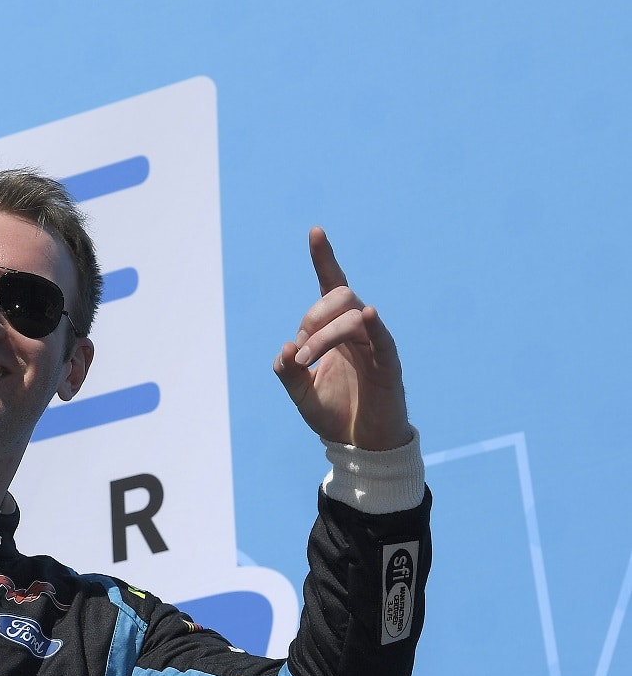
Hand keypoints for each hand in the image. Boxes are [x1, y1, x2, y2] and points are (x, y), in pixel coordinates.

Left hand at [273, 228, 410, 450]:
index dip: (324, 259)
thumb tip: (286, 347)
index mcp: (334, 331)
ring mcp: (374, 343)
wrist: (358, 444)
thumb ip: (287, 370)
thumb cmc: (333, 413)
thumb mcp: (299, 393)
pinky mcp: (388, 362)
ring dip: (322, 335)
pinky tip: (366, 316)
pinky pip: (381, 336)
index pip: (331, 286)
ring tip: (308, 362)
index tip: (315, 232)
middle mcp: (355, 330)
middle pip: (339, 296)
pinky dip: (370, 324)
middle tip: (301, 351)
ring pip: (351, 315)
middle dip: (312, 317)